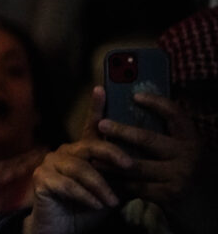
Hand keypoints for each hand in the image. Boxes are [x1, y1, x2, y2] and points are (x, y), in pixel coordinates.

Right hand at [24, 87, 131, 233]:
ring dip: (100, 186)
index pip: (91, 127)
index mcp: (81, 151)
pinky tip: (96, 205)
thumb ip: (119, 176)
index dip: (96, 107)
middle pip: (89, 146)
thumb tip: (142, 165)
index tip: (102, 88)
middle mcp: (64, 152)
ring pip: (80, 168)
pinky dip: (84, 196)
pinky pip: (67, 184)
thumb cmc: (88, 208)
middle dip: (111, 153)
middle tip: (129, 166)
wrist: (63, 229)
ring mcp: (50, 164)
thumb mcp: (110, 190)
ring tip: (113, 201)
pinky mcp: (41, 179)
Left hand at [97, 92, 201, 209]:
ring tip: (93, 156)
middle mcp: (188, 154)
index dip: (156, 103)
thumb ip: (162, 130)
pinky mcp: (169, 194)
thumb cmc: (181, 166)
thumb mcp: (179, 146)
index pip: (175, 114)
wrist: (204, 202)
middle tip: (101, 124)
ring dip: (111, 160)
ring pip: (137, 165)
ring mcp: (179, 175)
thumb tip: (132, 101)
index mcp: (190, 137)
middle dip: (121, 131)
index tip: (135, 96)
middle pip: (148, 139)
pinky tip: (104, 176)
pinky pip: (137, 185)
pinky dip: (118, 181)